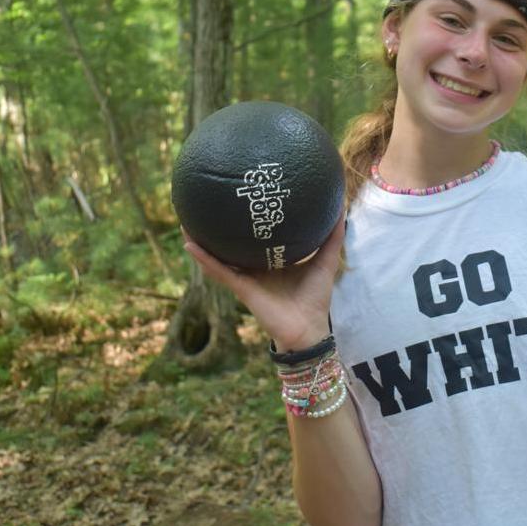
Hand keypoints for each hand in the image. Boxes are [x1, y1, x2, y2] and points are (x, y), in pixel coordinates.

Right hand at [182, 215, 345, 352]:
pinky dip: (204, 259)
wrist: (308, 328)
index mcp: (272, 260)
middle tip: (207, 203)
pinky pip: (219, 271)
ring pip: (218, 256)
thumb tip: (341, 209)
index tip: (245, 197)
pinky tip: (189, 243)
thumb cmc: (316, 297)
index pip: (257, 237)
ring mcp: (245, 277)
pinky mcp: (241, 287)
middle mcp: (255, 267)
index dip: (249, 221)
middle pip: (233, 245)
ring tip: (186, 221)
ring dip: (202, 241)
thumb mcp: (325, 261)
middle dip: (219, 228)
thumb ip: (332, 237)